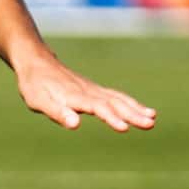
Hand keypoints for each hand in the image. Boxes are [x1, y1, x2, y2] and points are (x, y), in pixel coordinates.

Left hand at [15, 51, 155, 131]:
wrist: (37, 61)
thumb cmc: (35, 85)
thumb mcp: (39, 101)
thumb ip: (57, 112)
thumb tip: (75, 124)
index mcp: (75, 96)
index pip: (97, 108)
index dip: (111, 118)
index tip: (125, 128)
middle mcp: (88, 91)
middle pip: (114, 103)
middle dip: (132, 113)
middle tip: (150, 124)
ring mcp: (93, 89)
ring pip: (119, 99)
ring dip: (136, 108)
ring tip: (153, 118)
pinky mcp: (95, 90)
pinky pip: (117, 96)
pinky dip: (131, 103)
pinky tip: (142, 110)